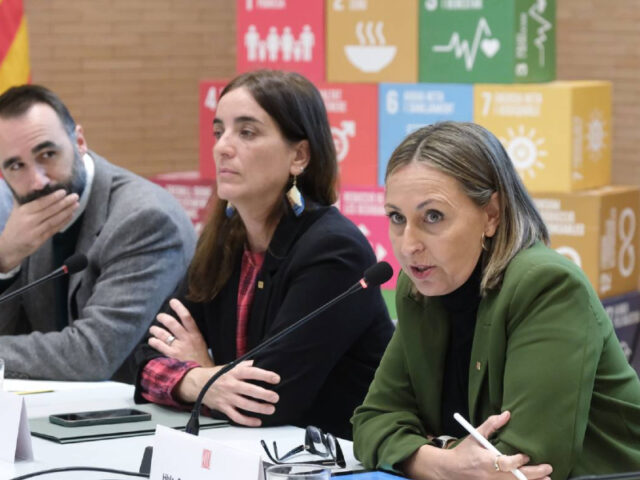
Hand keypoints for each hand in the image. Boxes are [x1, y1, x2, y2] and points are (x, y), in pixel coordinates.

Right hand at [0, 190, 78, 271]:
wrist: (9, 246)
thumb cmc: (15, 226)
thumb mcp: (17, 211)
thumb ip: (25, 199)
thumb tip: (35, 185)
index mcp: (23, 211)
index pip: (40, 203)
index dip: (53, 197)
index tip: (64, 192)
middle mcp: (29, 221)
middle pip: (50, 211)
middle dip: (64, 203)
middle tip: (75, 196)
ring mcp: (35, 231)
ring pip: (54, 220)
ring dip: (67, 212)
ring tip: (76, 205)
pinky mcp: (40, 240)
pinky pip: (54, 229)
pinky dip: (63, 222)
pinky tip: (71, 216)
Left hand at [148, 298, 213, 366]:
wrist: (201, 374)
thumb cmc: (201, 358)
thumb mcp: (201, 343)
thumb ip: (192, 334)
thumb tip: (182, 326)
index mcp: (195, 335)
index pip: (187, 317)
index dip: (179, 308)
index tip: (173, 301)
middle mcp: (186, 339)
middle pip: (172, 324)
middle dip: (163, 318)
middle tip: (159, 316)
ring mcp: (178, 348)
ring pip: (164, 334)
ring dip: (156, 330)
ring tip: (153, 329)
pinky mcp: (171, 356)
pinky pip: (159, 346)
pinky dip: (154, 342)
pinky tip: (151, 340)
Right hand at [176, 360, 280, 426]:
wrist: (198, 384)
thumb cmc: (216, 375)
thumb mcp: (230, 366)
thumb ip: (245, 365)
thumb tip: (259, 362)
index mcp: (234, 373)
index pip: (252, 373)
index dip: (265, 375)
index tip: (275, 378)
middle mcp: (231, 385)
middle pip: (250, 390)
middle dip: (264, 395)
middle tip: (275, 397)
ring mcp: (227, 398)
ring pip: (245, 405)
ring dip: (259, 408)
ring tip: (270, 409)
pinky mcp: (223, 408)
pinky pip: (236, 417)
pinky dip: (247, 421)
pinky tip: (257, 421)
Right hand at [403, 412, 552, 479]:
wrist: (451, 470)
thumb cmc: (464, 452)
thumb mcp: (475, 435)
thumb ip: (491, 425)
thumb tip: (507, 414)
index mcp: (486, 461)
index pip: (506, 464)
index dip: (518, 461)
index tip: (526, 455)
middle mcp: (491, 475)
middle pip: (517, 478)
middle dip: (535, 474)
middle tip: (548, 468)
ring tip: (547, 478)